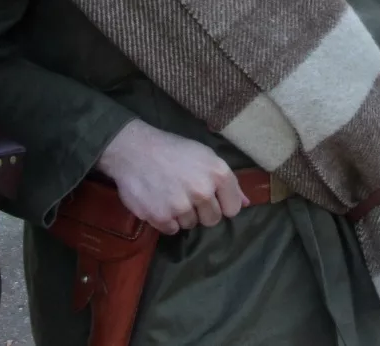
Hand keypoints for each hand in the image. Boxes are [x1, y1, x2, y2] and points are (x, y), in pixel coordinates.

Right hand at [93, 119, 248, 234]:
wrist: (133, 150)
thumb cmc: (173, 150)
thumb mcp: (205, 156)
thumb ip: (228, 182)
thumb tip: (246, 204)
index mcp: (218, 173)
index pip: (233, 208)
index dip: (222, 204)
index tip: (211, 197)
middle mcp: (202, 191)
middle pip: (213, 220)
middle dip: (202, 211)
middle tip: (187, 196)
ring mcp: (181, 206)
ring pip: (191, 225)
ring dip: (182, 215)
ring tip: (170, 195)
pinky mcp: (160, 217)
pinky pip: (171, 230)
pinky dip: (166, 220)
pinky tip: (159, 202)